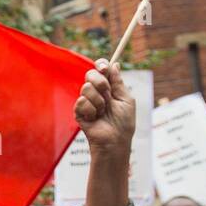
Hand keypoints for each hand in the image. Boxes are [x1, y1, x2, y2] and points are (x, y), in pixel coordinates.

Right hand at [76, 61, 137, 205]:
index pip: (101, 69)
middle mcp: (96, 93)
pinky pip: (81, 102)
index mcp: (109, 88)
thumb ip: (118, 82)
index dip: (101, 65)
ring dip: (99, 101)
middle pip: (90, 74)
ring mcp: (86, 102)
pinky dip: (91, 110)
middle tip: (107, 94)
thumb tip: (115, 64)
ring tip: (103, 113)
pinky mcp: (79, 112)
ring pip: (86, 88)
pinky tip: (95, 119)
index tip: (104, 67)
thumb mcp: (126, 99)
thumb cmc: (123, 123)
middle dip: (100, 82)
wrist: (114, 141)